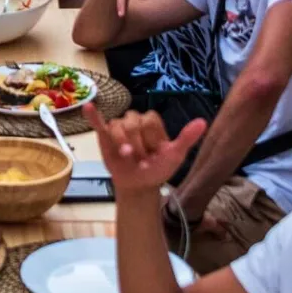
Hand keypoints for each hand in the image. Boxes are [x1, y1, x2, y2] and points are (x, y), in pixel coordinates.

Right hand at [85, 106, 205, 195]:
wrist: (139, 185)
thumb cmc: (157, 169)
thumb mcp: (175, 155)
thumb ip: (186, 138)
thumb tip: (203, 121)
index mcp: (151, 122)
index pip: (149, 120)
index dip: (151, 139)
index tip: (155, 153)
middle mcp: (134, 120)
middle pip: (133, 125)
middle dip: (137, 146)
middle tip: (140, 160)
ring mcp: (118, 127)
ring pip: (118, 128)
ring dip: (123, 145)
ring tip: (127, 158)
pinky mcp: (105, 136)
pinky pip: (98, 123)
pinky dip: (93, 116)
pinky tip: (88, 107)